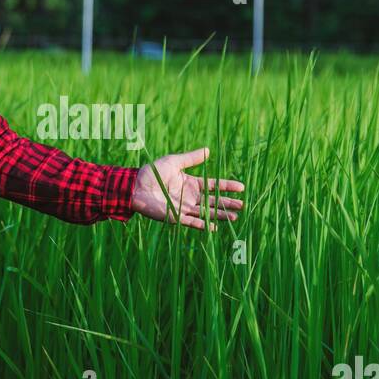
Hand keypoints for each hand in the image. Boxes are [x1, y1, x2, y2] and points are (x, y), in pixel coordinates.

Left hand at [129, 147, 244, 230]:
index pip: (214, 185)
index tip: (241, 187)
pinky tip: (214, 228)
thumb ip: (191, 158)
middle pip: (213, 201)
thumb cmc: (153, 172)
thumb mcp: (175, 162)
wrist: (136, 185)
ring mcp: (184, 208)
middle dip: (227, 203)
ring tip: (233, 217)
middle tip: (242, 205)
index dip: (227, 186)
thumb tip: (208, 150)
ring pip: (206, 213)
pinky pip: (191, 222)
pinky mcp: (175, 217)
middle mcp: (190, 197)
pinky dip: (202, 225)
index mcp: (191, 184)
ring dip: (219, 215)